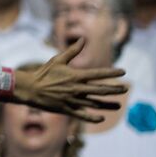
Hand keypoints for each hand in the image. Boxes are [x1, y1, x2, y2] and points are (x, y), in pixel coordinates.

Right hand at [7, 39, 125, 122]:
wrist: (30, 88)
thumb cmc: (44, 73)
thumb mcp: (57, 60)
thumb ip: (72, 51)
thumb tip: (82, 39)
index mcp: (75, 76)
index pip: (98, 74)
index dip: (111, 73)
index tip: (123, 71)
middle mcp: (76, 89)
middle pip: (100, 90)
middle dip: (114, 89)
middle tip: (125, 89)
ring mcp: (73, 100)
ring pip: (95, 103)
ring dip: (108, 104)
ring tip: (118, 105)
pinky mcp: (67, 109)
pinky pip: (83, 115)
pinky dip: (92, 117)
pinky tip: (101, 117)